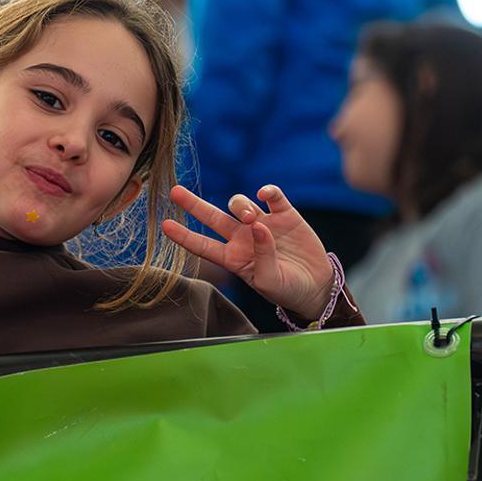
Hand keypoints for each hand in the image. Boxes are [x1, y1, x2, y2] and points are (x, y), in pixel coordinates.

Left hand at [161, 184, 333, 318]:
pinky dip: (268, 191)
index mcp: (232, 257)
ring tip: (250, 217)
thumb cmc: (286, 289)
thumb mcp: (269, 281)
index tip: (165, 226)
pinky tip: (266, 195)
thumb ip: (261, 255)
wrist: (316, 286)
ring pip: (239, 203)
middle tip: (175, 192)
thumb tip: (258, 225)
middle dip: (193, 204)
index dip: (184, 236)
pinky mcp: (284, 214)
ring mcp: (261, 222)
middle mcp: (242, 237)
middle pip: (212, 217)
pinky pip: (272, 196)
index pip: (202, 245)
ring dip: (239, 205)